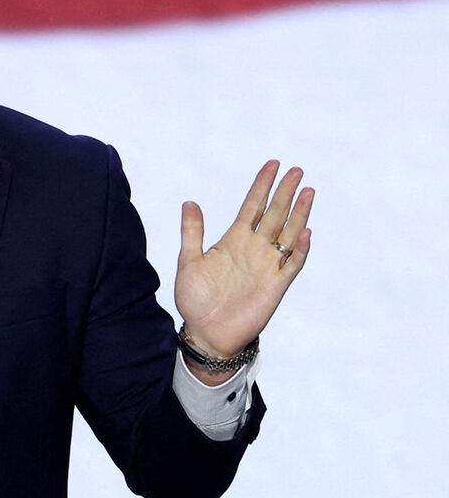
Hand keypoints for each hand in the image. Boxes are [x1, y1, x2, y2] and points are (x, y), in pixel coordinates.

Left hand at [175, 161, 313, 364]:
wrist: (206, 332)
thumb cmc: (196, 298)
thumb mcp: (189, 261)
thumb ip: (192, 232)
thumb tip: (190, 202)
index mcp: (233, 240)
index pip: (252, 206)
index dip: (262, 186)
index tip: (272, 165)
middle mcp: (254, 249)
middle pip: (274, 214)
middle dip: (284, 192)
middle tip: (296, 170)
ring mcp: (267, 266)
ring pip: (288, 234)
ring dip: (298, 214)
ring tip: (307, 192)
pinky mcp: (276, 285)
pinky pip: (292, 264)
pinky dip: (301, 249)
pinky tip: (306, 232)